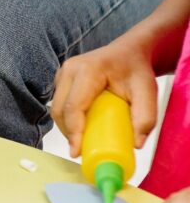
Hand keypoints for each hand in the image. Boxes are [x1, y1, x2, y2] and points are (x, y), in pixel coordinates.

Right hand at [52, 34, 157, 156]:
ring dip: (66, 128)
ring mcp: (62, 74)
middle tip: (82, 149)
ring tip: (82, 139)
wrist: (130, 51)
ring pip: (55, 109)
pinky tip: (79, 126)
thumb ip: (146, 117)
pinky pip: (57, 105)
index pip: (73, 107)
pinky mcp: (60, 80)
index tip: (77, 151)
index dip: (73, 132)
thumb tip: (136, 144)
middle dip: (69, 133)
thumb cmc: (136, 68)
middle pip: (59, 110)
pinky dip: (66, 120)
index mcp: (89, 70)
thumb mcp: (147, 90)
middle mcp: (70, 70)